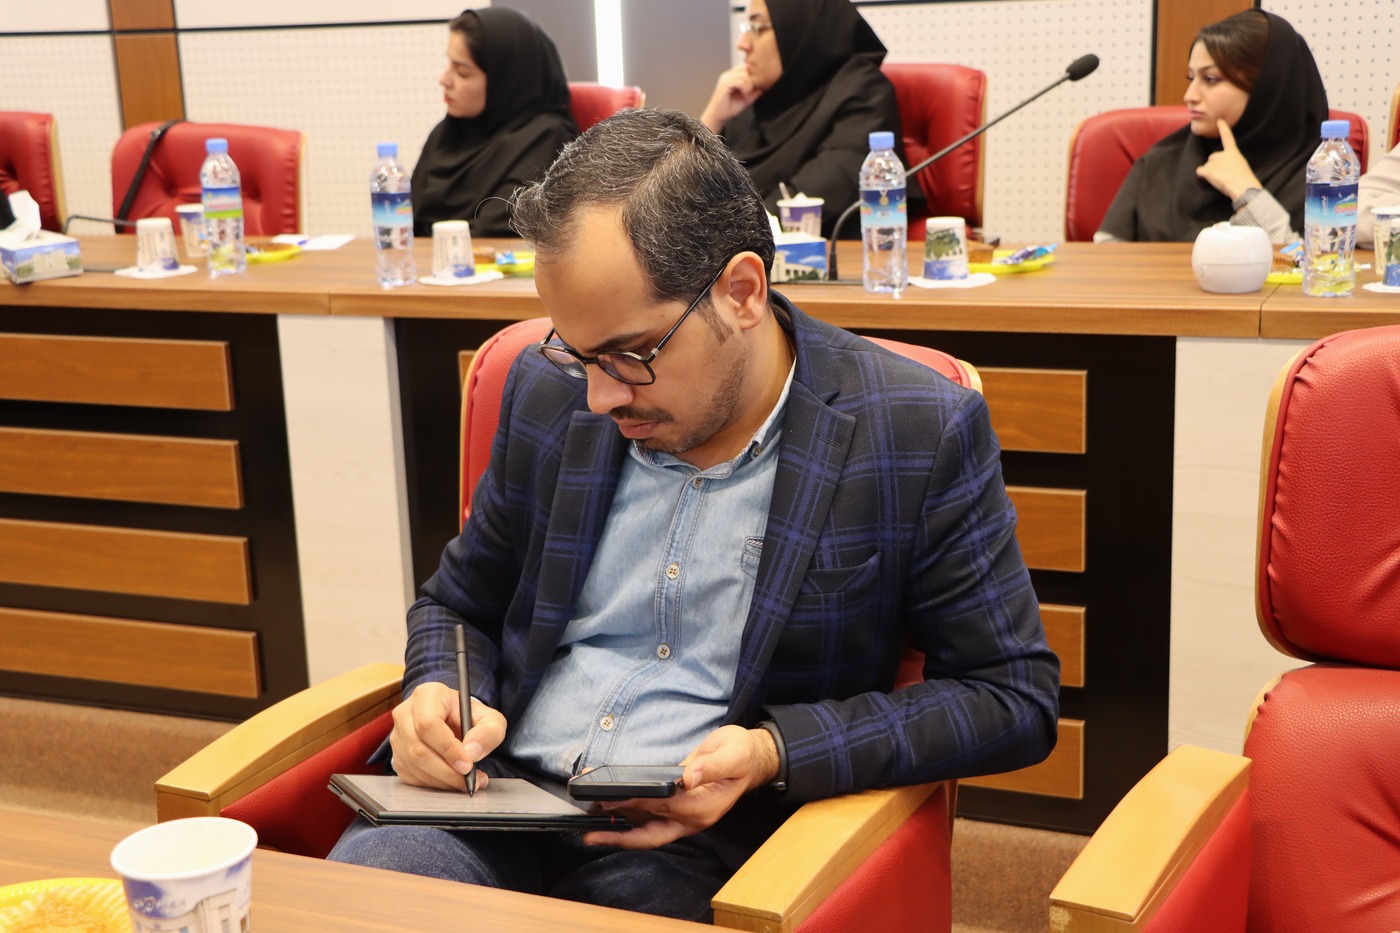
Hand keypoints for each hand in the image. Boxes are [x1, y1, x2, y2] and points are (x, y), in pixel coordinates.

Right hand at [388, 681, 506, 791]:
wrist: (454, 720)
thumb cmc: (469, 716)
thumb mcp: (489, 719)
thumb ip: (488, 732)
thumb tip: (472, 752)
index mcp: (427, 695)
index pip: (428, 723)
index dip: (447, 748)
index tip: (467, 764)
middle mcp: (405, 713)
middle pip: (418, 748)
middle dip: (446, 770)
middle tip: (469, 779)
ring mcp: (397, 736)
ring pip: (414, 765)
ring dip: (442, 780)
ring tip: (466, 782)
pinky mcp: (397, 756)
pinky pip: (411, 776)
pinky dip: (433, 784)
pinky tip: (451, 781)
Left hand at [582, 725, 778, 849]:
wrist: (752, 760)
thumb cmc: (742, 754)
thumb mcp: (732, 753)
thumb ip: (710, 765)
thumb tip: (688, 777)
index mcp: (704, 807)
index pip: (664, 808)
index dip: (637, 804)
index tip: (612, 798)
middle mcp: (693, 819)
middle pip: (651, 833)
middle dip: (620, 835)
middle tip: (590, 833)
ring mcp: (685, 819)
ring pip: (648, 832)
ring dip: (620, 831)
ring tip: (591, 826)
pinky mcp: (679, 813)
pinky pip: (651, 823)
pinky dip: (629, 821)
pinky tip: (611, 814)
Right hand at [700, 67, 761, 131]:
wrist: (718, 117)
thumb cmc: (730, 107)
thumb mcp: (747, 98)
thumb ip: (755, 91)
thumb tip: (765, 85)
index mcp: (732, 75)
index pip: (746, 67)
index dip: (752, 76)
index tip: (753, 88)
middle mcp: (728, 74)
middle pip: (746, 69)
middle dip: (751, 81)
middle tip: (748, 93)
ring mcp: (725, 78)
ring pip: (744, 75)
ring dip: (748, 87)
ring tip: (745, 95)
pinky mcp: (725, 84)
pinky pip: (740, 82)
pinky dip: (745, 89)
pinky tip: (743, 96)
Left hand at [1196, 119, 1261, 200]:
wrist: (1244, 187)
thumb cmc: (1245, 180)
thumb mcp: (1241, 166)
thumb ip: (1232, 162)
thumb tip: (1223, 168)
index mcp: (1234, 153)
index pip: (1227, 138)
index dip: (1223, 128)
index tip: (1219, 120)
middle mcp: (1223, 155)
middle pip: (1213, 157)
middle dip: (1215, 165)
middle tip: (1224, 174)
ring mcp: (1215, 162)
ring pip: (1207, 165)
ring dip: (1210, 172)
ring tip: (1220, 179)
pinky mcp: (1208, 170)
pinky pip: (1200, 172)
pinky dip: (1201, 176)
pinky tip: (1208, 179)